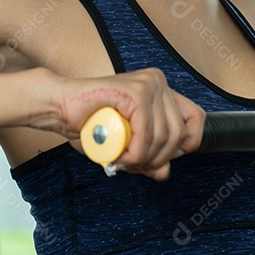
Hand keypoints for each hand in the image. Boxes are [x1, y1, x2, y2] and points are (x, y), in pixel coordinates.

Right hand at [54, 68, 204, 180]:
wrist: (59, 107)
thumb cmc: (89, 123)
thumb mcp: (126, 146)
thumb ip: (147, 157)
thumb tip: (164, 172)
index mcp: (160, 90)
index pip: (196, 118)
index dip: (187, 144)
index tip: (164, 158)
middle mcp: (158, 82)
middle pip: (179, 134)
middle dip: (158, 158)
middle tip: (134, 165)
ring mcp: (148, 85)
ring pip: (162, 137)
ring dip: (141, 159)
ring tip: (121, 159)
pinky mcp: (135, 92)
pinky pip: (146, 135)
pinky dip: (134, 153)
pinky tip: (119, 155)